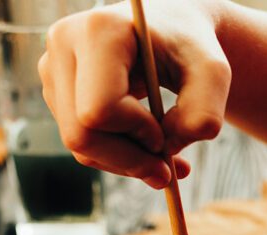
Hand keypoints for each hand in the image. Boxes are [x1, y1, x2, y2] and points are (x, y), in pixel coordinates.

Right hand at [37, 0, 230, 188]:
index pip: (99, 109)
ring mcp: (52, 68)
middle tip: (165, 172)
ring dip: (124, 161)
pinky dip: (114, 155)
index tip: (166, 133)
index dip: (136, 133)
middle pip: (80, 133)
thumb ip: (204, 113)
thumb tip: (166, 151)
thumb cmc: (190, 47)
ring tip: (163, 156)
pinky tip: (143, 146)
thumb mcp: (213, 73)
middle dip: (127, 159)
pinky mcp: (55, 88)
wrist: (171, 30)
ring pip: (78, 144)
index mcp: (99, 30)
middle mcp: (63, 44)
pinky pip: (80, 141)